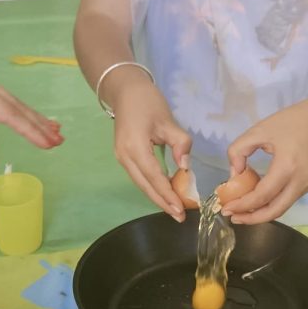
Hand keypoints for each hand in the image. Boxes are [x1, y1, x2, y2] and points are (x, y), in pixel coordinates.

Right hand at [113, 78, 191, 220]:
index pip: (154, 177)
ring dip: (157, 197)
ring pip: (141, 184)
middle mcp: (125, 157)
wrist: (125, 90)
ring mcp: (122, 158)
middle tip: (179, 217)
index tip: (181, 209)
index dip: (168, 194)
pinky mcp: (124, 157)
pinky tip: (164, 193)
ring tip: (174, 209)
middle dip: (162, 203)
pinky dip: (152, 187)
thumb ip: (180, 143)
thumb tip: (185, 168)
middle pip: (145, 186)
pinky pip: (139, 177)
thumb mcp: (168, 120)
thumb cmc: (148, 102)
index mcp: (135, 147)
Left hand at [222, 96, 307, 223]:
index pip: (262, 196)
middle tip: (233, 217)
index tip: (226, 208)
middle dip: (251, 218)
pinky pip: (288, 200)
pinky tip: (257, 200)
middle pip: (274, 211)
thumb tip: (234, 175)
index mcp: (287, 166)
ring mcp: (307, 185)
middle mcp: (300, 181)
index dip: (242, 205)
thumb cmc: (291, 121)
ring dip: (261, 214)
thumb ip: (239, 150)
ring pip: (281, 208)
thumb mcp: (258, 130)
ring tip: (242, 211)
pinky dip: (271, 204)